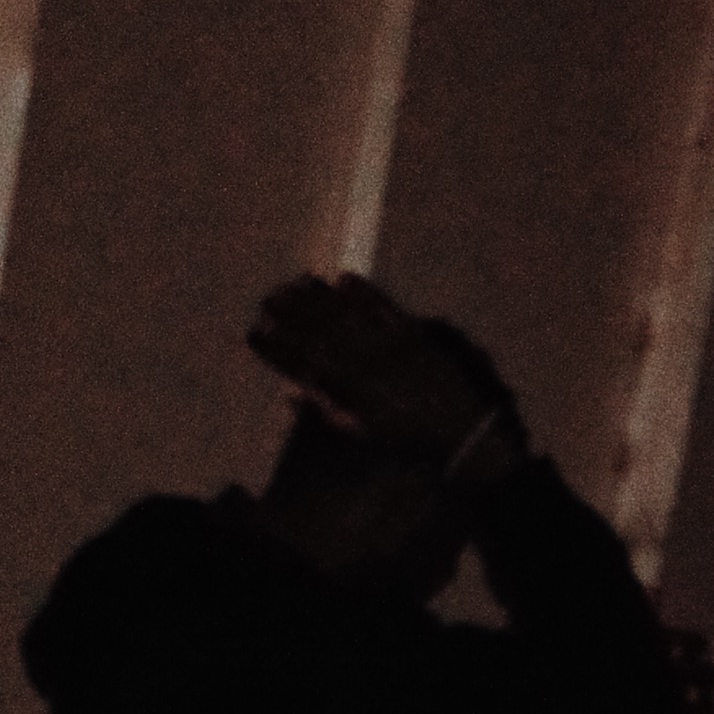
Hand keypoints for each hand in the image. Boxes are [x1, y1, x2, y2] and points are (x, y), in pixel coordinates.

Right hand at [247, 273, 517, 473]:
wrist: (460, 431)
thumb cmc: (405, 436)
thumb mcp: (362, 432)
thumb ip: (327, 410)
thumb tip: (291, 394)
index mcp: (352, 390)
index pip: (304, 362)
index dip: (276, 347)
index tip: (254, 333)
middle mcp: (367, 362)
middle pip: (321, 330)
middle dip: (290, 313)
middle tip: (267, 299)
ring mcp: (391, 343)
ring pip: (347, 314)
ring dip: (319, 296)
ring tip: (295, 282)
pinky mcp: (413, 332)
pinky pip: (384, 306)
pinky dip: (363, 290)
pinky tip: (342, 277)